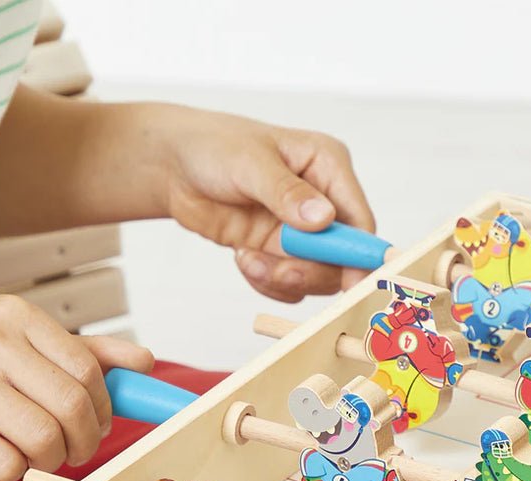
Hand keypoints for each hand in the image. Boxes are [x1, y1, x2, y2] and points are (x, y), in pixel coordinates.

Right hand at [0, 295, 153, 480]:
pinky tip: (10, 454)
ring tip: (43, 452)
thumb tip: (144, 362)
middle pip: (71, 406)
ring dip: (53, 457)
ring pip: (43, 437)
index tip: (101, 425)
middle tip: (78, 449)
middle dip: (86, 440)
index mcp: (19, 317)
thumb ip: (90, 354)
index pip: (87, 370)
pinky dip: (17, 470)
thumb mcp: (36, 345)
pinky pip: (7, 463)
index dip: (104, 408)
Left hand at [154, 106, 375, 301]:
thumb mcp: (249, 163)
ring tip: (248, 259)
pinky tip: (243, 259)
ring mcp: (302, 230)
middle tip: (280, 274)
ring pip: (315, 275)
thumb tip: (323, 219)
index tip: (349, 284)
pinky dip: (268, 282)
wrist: (170, 166)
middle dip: (310, 271)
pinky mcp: (281, 251)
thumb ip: (287, 193)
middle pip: (341, 257)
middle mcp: (323, 200)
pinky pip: (289, 284)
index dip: (358, 256)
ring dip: (282, 278)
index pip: (360, 221)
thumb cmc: (210, 146)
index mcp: (329, 167)